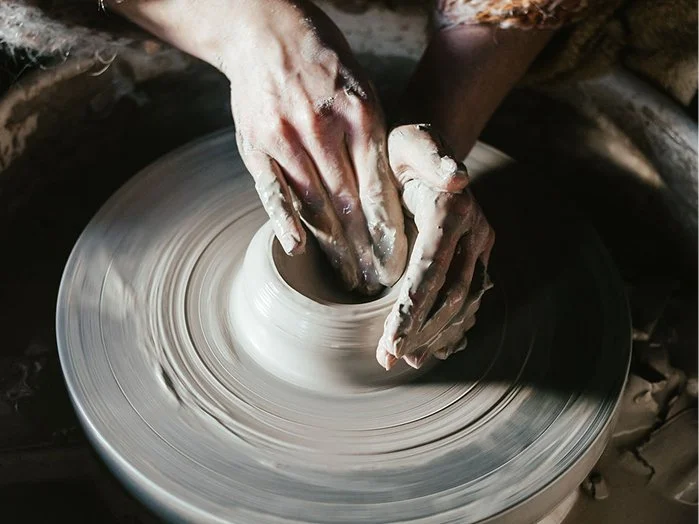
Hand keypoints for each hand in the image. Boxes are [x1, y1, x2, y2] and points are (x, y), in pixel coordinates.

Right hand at [111, 0, 407, 293]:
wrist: (265, 26)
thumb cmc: (323, 61)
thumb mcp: (362, 88)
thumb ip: (373, 139)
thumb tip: (386, 191)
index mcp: (360, 115)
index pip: (378, 189)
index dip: (387, 231)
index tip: (396, 263)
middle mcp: (323, 128)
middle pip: (348, 205)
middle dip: (364, 249)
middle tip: (373, 284)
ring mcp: (285, 136)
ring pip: (314, 203)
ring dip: (332, 246)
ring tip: (346, 276)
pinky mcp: (255, 142)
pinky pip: (272, 188)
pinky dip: (284, 219)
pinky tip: (297, 246)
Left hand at [377, 124, 494, 369]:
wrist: (427, 151)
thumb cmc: (403, 148)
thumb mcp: (410, 141)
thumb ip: (429, 155)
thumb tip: (457, 176)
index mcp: (452, 209)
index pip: (432, 268)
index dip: (413, 308)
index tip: (390, 341)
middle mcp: (474, 231)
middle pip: (451, 294)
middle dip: (421, 331)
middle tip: (389, 359)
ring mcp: (479, 246)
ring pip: (464, 302)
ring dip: (438, 335)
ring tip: (410, 360)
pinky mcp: (476, 256)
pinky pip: (469, 298)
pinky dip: (453, 326)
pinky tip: (435, 347)